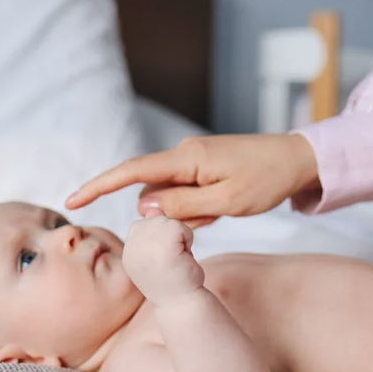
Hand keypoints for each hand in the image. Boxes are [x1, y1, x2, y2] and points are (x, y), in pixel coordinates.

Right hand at [65, 133, 319, 224]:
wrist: (299, 160)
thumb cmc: (267, 180)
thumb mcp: (226, 202)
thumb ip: (182, 206)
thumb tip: (143, 205)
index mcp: (187, 157)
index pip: (132, 171)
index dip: (100, 185)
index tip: (73, 200)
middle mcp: (186, 153)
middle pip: (153, 190)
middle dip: (169, 214)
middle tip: (210, 218)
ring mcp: (195, 159)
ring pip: (172, 196)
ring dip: (189, 213)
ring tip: (225, 210)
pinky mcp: (205, 166)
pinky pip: (188, 193)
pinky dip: (200, 208)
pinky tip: (226, 206)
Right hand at [122, 216, 204, 304]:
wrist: (183, 304)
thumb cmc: (174, 279)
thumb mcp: (159, 252)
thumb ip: (153, 229)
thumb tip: (153, 209)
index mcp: (129, 250)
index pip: (147, 225)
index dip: (163, 240)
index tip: (164, 262)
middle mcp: (132, 246)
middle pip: (159, 219)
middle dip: (172, 237)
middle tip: (172, 261)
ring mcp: (146, 244)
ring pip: (170, 221)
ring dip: (181, 239)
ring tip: (177, 260)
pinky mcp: (163, 243)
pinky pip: (182, 227)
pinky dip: (189, 240)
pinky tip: (183, 259)